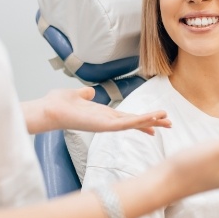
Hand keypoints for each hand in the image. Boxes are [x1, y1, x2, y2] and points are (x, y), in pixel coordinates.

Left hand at [23, 87, 170, 134]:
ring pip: (134, 123)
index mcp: (104, 114)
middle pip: (135, 122)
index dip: (142, 119)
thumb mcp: (76, 95)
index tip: (156, 121)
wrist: (48, 109)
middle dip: (153, 122)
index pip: (128, 117)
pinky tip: (151, 119)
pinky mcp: (104, 126)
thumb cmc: (59, 104)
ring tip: (167, 120)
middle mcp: (108, 121)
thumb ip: (85, 94)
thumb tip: (89, 92)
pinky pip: (126, 124)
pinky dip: (140, 121)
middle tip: (170, 124)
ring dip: (151, 121)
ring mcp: (107, 125)